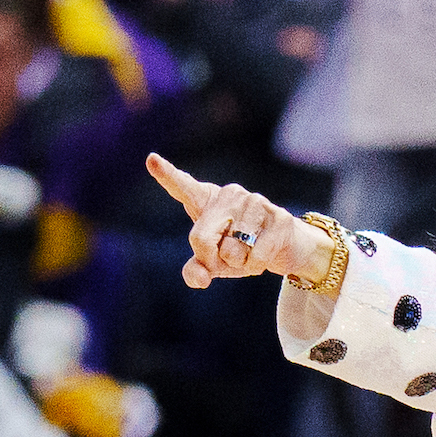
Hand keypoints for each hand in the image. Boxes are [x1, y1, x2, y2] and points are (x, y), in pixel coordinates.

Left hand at [145, 153, 335, 288]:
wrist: (284, 248)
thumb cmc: (240, 251)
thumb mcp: (213, 264)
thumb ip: (195, 271)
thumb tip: (199, 277)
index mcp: (206, 200)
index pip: (182, 186)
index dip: (166, 174)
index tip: (151, 159)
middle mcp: (229, 194)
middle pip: (201, 239)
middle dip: (213, 259)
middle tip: (230, 255)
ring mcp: (255, 201)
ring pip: (232, 250)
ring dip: (240, 263)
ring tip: (251, 251)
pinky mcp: (279, 216)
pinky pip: (256, 256)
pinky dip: (257, 265)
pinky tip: (264, 254)